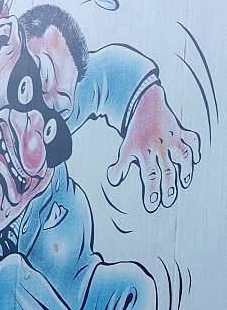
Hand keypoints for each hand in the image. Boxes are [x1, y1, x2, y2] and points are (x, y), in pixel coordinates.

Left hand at [107, 84, 200, 211]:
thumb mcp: (125, 148)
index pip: (149, 176)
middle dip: (168, 187)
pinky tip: (196, 160)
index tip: (152, 205)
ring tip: (184, 183)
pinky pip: (192, 139)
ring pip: (183, 155)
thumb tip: (113, 180)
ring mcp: (172, 137)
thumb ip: (119, 166)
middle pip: (167, 170)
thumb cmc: (135, 132)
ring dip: (186, 170)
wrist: (145, 103)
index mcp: (145, 152)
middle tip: (168, 201)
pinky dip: (196, 149)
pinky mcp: (180, 130)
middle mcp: (160, 146)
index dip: (151, 191)